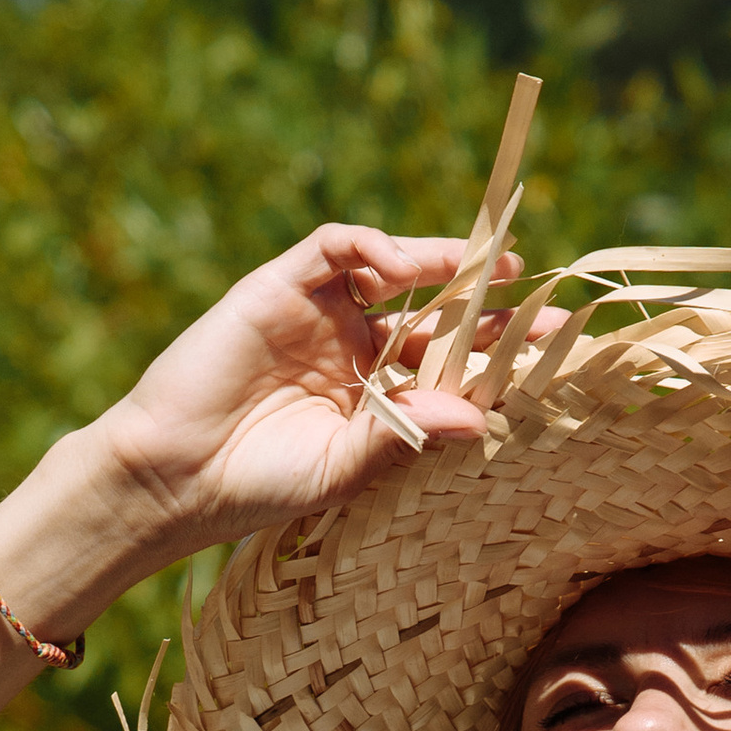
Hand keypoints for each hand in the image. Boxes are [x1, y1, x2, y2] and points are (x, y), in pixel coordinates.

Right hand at [88, 222, 524, 563]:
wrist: (172, 477)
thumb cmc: (257, 486)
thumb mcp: (344, 469)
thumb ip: (407, 438)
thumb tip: (479, 419)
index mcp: (376, 395)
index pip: (451, 364)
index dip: (502, 358)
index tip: (557, 360)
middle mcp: (353, 348)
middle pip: (437, 313)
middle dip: (492, 308)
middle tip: (549, 310)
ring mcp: (318, 314)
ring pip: (393, 269)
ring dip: (443, 263)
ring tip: (491, 269)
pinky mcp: (278, 287)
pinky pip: (333, 248)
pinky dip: (372, 245)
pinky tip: (404, 264)